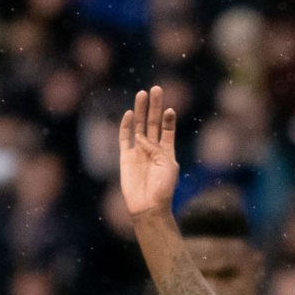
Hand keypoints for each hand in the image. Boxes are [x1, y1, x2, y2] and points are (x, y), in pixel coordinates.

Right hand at [118, 85, 180, 216]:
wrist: (148, 207)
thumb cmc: (163, 189)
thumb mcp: (168, 166)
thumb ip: (157, 148)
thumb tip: (142, 139)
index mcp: (166, 152)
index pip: (167, 130)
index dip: (168, 119)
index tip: (170, 109)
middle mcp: (152, 149)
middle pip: (153, 122)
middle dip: (155, 106)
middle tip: (157, 88)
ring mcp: (138, 152)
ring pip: (139, 126)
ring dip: (142, 110)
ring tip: (143, 94)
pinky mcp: (126, 158)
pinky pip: (124, 138)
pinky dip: (126, 126)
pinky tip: (130, 113)